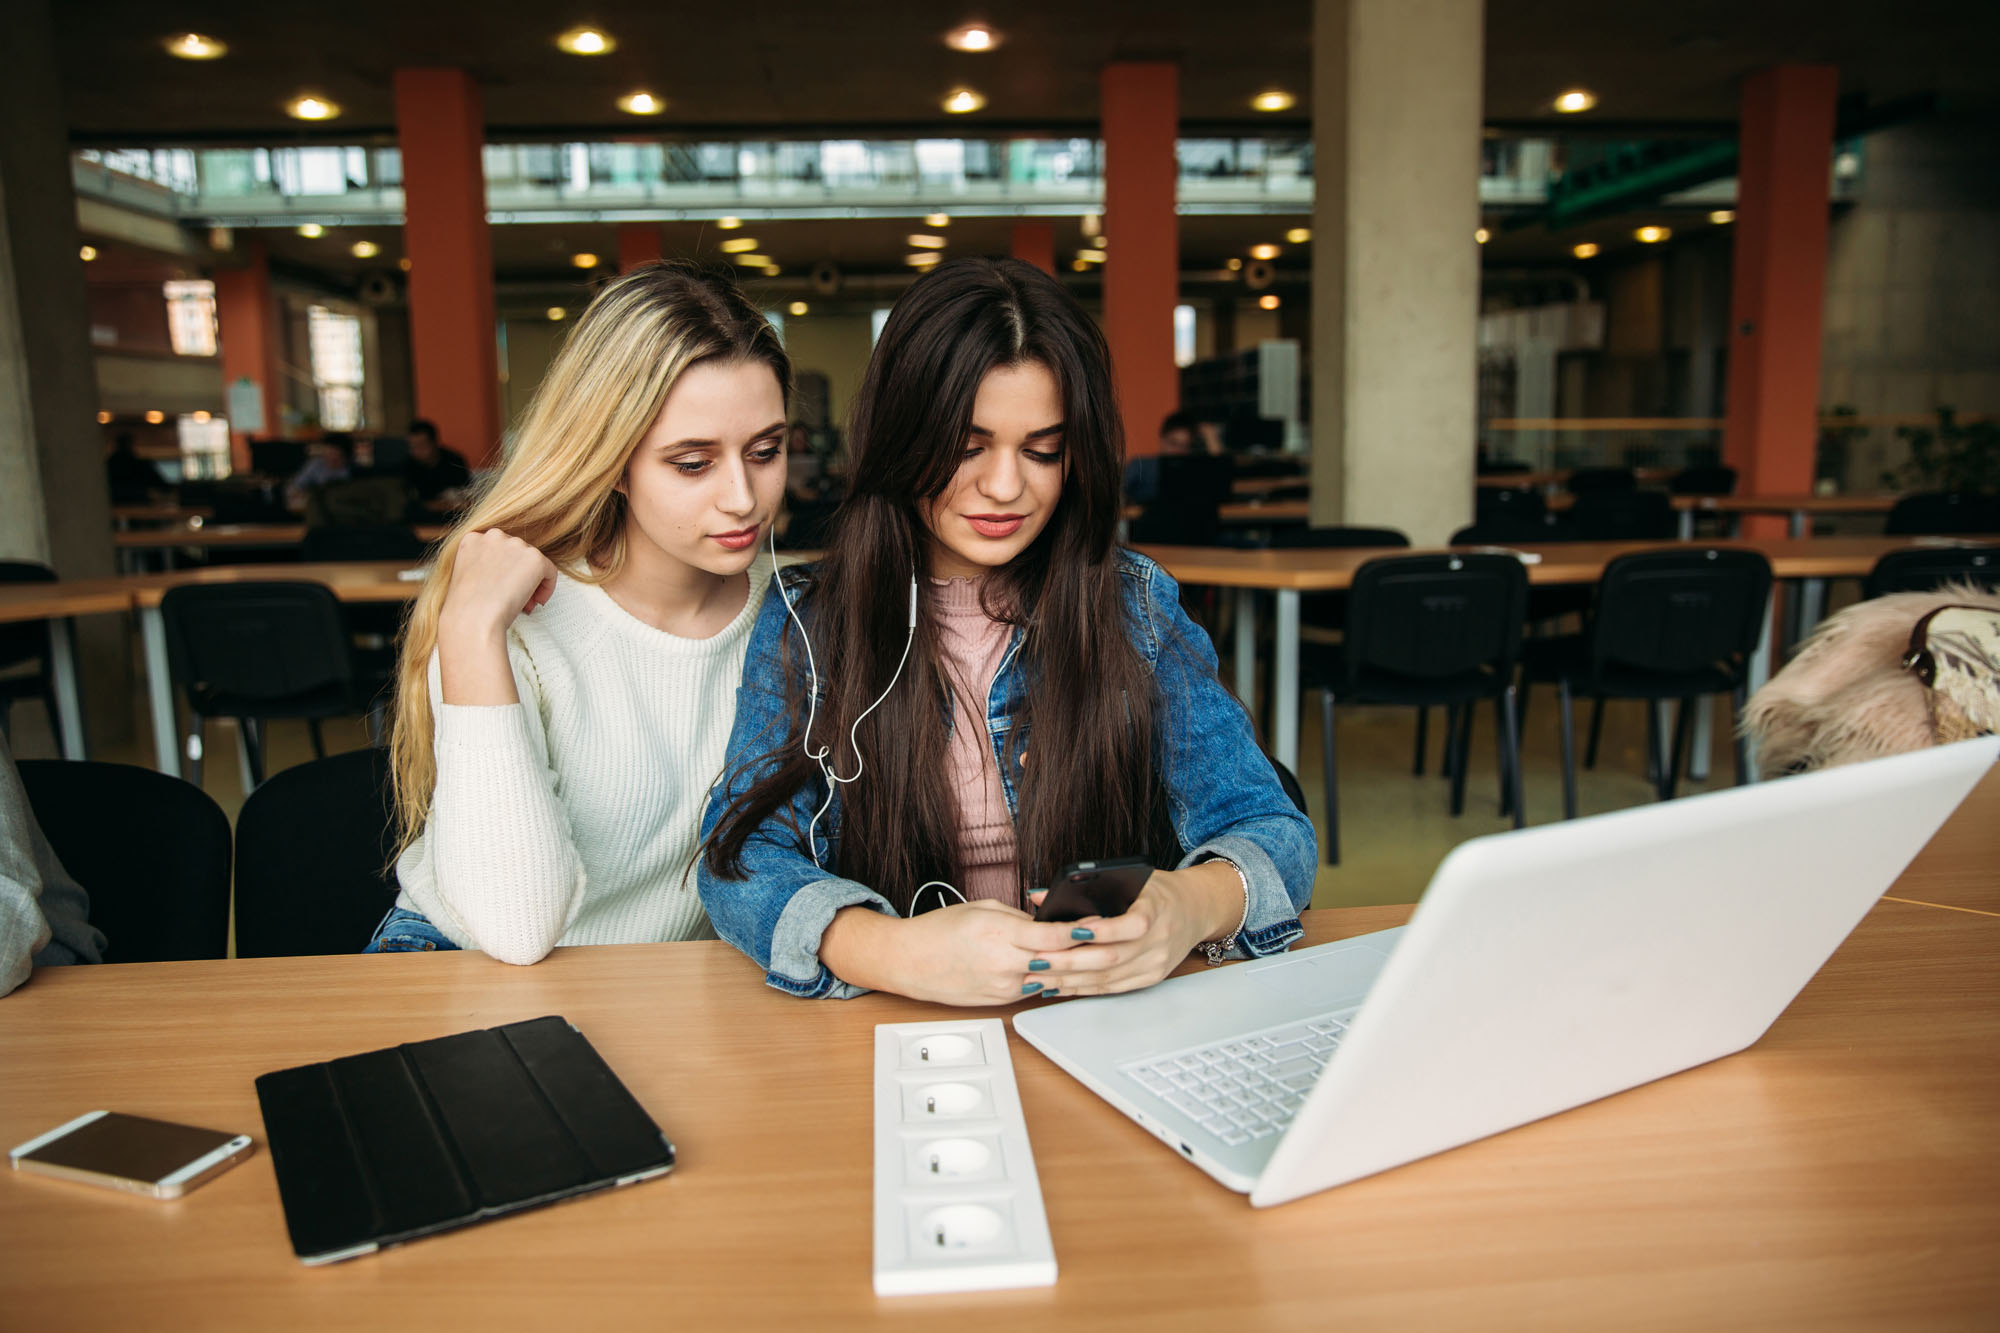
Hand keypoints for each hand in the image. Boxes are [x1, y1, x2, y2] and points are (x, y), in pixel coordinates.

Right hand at [440, 528, 557, 641]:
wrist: (472, 618)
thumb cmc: (467, 607)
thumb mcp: (468, 577)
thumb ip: (485, 565)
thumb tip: (509, 572)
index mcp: (473, 539)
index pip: (498, 550)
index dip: (503, 572)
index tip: (501, 589)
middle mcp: (494, 536)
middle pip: (517, 554)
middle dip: (518, 576)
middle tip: (516, 600)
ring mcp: (515, 544)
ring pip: (533, 563)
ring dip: (531, 583)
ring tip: (524, 605)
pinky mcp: (534, 558)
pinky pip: (550, 572)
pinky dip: (547, 588)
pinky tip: (537, 602)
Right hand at [891, 900, 1085, 1006]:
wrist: (910, 961)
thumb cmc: (940, 931)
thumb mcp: (982, 910)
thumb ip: (1019, 917)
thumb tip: (1048, 922)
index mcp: (1000, 933)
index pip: (1051, 936)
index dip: (1080, 932)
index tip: (1101, 926)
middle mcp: (1005, 963)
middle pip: (1059, 962)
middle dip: (1092, 956)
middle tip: (1117, 949)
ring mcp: (1004, 986)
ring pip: (1051, 979)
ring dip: (1077, 971)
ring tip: (1102, 962)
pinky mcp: (1001, 1000)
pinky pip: (1034, 988)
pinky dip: (1052, 980)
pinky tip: (1070, 974)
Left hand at [1024, 865, 1242, 997]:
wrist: (1194, 910)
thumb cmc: (1155, 891)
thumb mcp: (1129, 878)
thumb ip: (1086, 887)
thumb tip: (1037, 896)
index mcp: (1156, 910)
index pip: (1132, 925)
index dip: (1102, 931)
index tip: (1072, 931)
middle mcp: (1159, 941)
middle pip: (1112, 958)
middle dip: (1069, 962)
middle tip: (1037, 961)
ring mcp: (1156, 963)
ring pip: (1108, 978)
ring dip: (1070, 980)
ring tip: (1039, 978)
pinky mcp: (1150, 978)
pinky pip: (1113, 988)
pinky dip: (1084, 989)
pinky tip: (1060, 986)